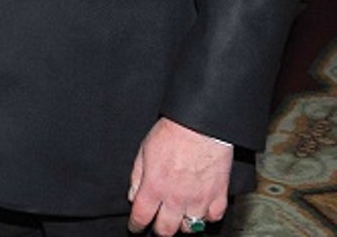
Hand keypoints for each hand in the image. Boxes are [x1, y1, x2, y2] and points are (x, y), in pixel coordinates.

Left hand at [127, 117, 232, 234]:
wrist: (200, 125)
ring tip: (179, 215)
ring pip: (190, 228)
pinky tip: (201, 209)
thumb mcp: (143, 151)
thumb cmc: (171, 133)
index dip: (136, 225)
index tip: (135, 226)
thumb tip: (133, 196)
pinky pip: (213, 217)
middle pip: (166, 230)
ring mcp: (199, 200)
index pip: (141, 217)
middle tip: (158, 223)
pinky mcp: (218, 196)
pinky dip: (206, 216)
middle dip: (159, 229)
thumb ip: (137, 177)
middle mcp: (176, 198)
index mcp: (154, 187)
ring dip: (182, 223)